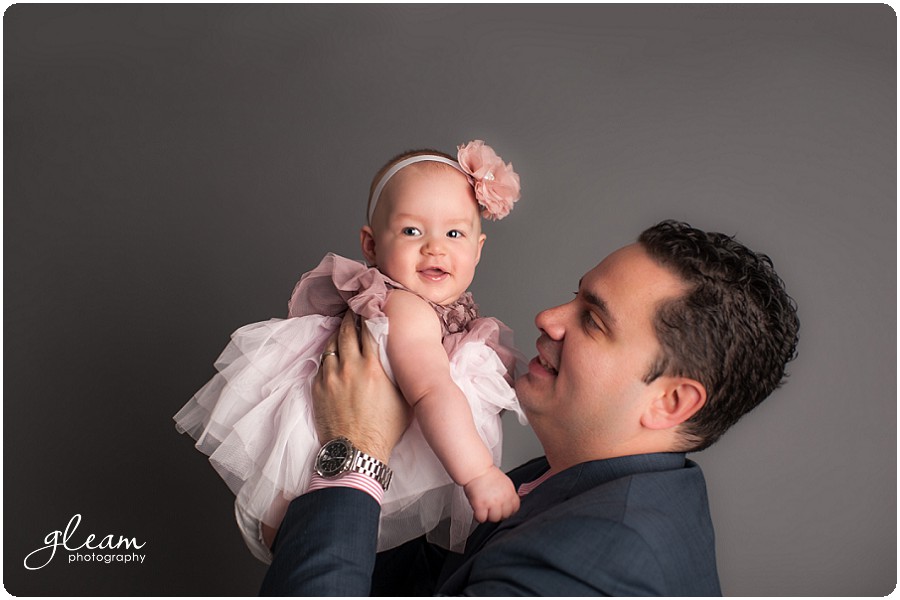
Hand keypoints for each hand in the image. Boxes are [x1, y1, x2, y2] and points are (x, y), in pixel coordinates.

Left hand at [313, 312, 410, 462]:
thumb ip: (400, 374)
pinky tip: (333, 353)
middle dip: (350, 317)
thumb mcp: (403, 398)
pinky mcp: (318, 388)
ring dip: (337, 333)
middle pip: (347, 331)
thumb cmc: (384, 429)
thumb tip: (403, 358)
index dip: (368, 315)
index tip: (369, 307)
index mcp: (373, 366)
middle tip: (353, 309)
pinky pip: (321, 363)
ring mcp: (331, 377)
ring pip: (331, 344)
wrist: (357, 451)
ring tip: (342, 327)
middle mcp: (350, 366)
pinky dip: (328, 354)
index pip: (368, 329)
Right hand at [463, 465, 519, 522]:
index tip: (503, 510)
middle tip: (492, 510)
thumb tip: (510, 502)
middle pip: (505, 515)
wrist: (476, 470)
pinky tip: (477, 511)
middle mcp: (503, 498)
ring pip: (494, 518)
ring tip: (484, 510)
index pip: (515, 508)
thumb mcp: (505, 483)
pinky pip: (482, 518)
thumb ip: (509, 494)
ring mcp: (492, 503)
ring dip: (488, 516)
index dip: (508, 510)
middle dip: (498, 514)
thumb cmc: (487, 475)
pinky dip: (478, 517)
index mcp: (510, 493)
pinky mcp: (481, 505)